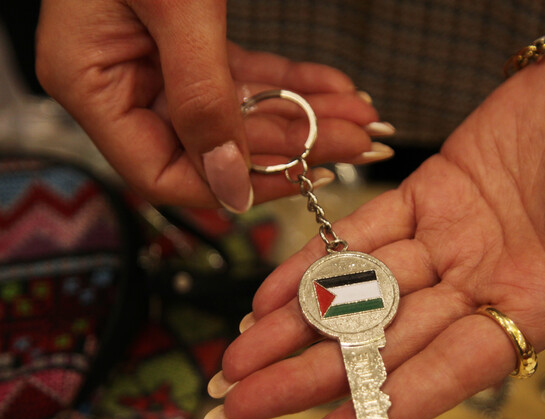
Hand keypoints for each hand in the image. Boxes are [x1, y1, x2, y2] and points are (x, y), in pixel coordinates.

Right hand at [36, 0, 392, 210]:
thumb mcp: (177, 7)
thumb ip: (202, 99)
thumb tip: (231, 185)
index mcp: (92, 84)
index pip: (163, 173)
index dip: (235, 184)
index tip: (301, 175)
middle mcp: (122, 82)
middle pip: (217, 145)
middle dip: (294, 143)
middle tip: (357, 140)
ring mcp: (156, 63)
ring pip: (241, 113)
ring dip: (305, 115)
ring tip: (362, 117)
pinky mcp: (188, 43)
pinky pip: (245, 76)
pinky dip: (292, 81)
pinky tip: (336, 88)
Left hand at [207, 42, 544, 418]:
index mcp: (535, 309)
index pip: (444, 377)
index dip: (378, 413)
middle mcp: (486, 285)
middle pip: (385, 342)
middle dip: (310, 376)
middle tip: (238, 407)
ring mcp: (455, 241)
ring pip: (364, 292)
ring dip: (298, 324)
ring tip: (236, 360)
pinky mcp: (434, 192)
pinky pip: (367, 230)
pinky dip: (320, 258)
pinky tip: (273, 289)